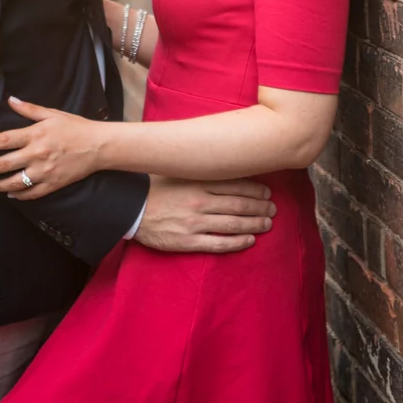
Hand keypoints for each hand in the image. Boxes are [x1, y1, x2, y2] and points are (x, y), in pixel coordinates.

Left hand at [0, 97, 102, 198]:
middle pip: (4, 164)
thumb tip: (10, 100)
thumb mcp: (52, 114)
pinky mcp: (52, 184)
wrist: (98, 146)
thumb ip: (29, 109)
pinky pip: (31, 193)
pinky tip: (10, 195)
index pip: (4, 140)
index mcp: (35, 135)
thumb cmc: (75, 127)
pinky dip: (19, 195)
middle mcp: (37, 154)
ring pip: (14, 183)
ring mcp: (44, 172)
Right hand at [134, 175, 275, 253]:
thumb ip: (199, 168)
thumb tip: (222, 160)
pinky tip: (249, 241)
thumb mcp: (178, 170)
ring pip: (233, 224)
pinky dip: (237, 243)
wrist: (130, 207)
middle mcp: (200, 202)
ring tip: (267, 224)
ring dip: (254, 224)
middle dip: (260, 207)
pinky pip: (219, 244)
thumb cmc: (154, 186)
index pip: (235, 185)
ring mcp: (195, 223)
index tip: (267, 191)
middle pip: (239, 204)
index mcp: (198, 182)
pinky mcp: (188, 241)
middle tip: (273, 208)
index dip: (255, 189)